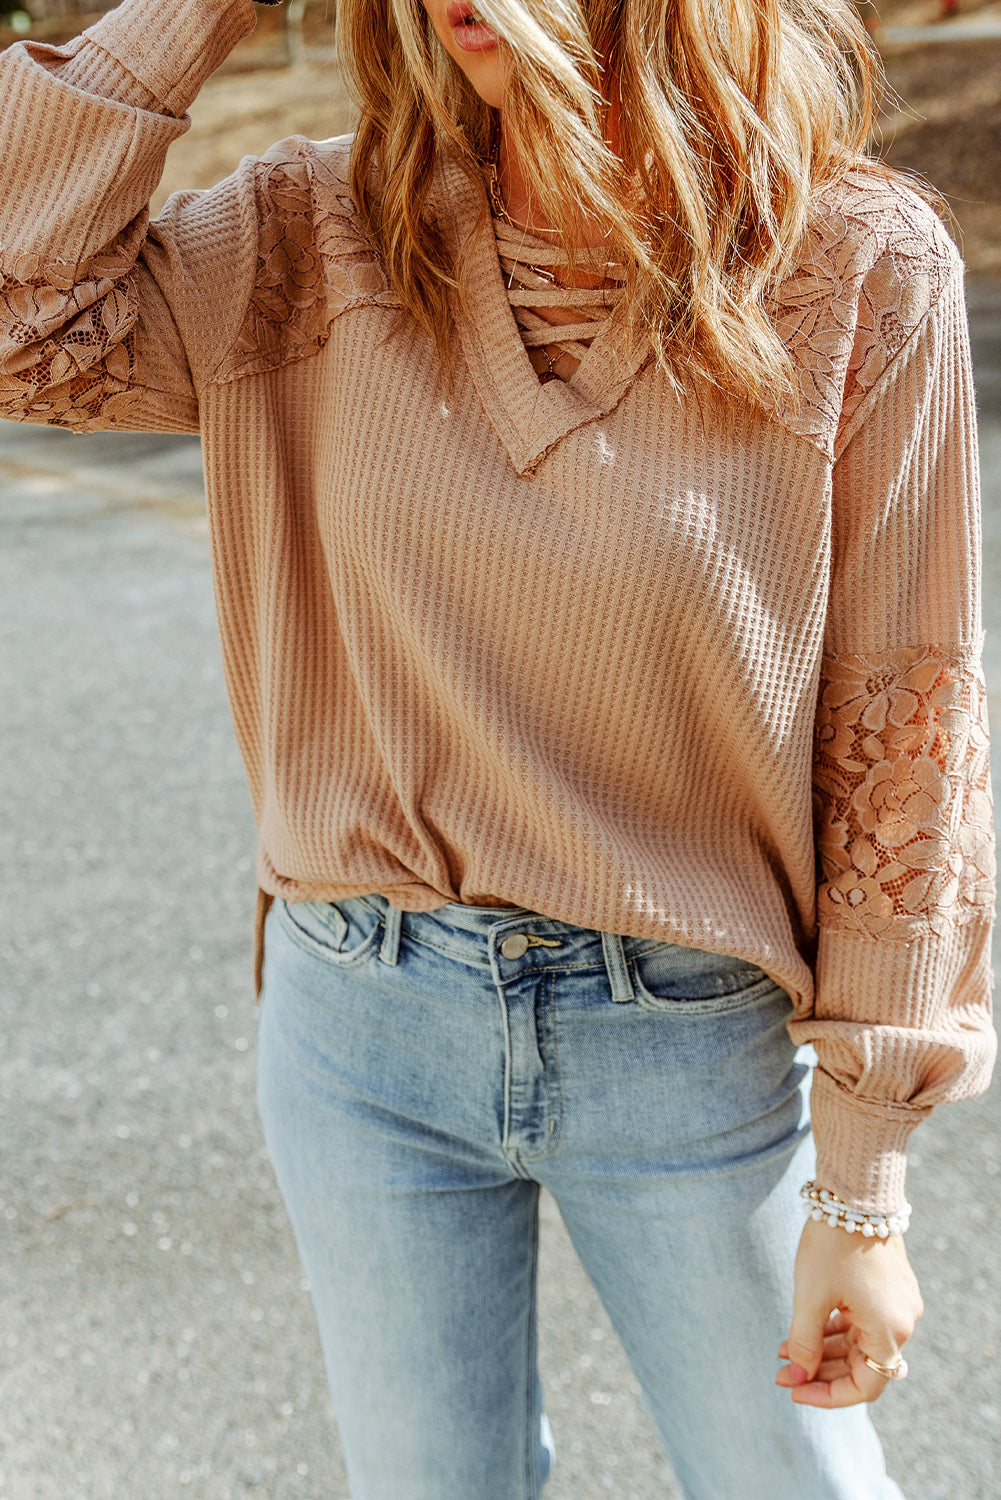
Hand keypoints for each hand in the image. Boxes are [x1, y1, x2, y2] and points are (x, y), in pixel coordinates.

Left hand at [775, 1215, 922, 1406]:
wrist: (854, 1192)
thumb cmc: (832, 1245)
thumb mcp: (811, 1297)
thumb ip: (805, 1343)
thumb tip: (797, 1377)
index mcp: (890, 1331)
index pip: (864, 1386)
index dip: (828, 1395)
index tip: (793, 1388)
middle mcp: (902, 1321)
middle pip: (862, 1365)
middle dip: (819, 1371)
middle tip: (781, 1371)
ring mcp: (898, 1302)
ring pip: (859, 1342)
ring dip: (824, 1350)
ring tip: (784, 1350)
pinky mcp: (890, 1286)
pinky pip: (863, 1320)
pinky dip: (835, 1327)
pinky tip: (803, 1328)